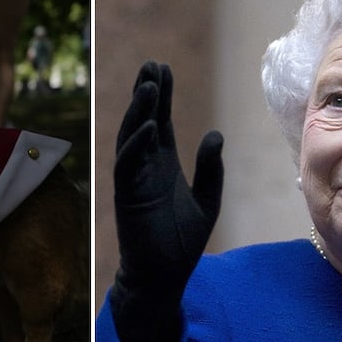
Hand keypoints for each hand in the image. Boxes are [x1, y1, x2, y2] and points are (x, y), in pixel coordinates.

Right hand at [109, 62, 223, 341]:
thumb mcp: (206, 202)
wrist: (163, 277)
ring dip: (139, 112)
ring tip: (149, 86)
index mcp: (163, 166)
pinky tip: (148, 126)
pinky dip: (136, 145)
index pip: (160, 123)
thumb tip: (213, 134)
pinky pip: (128, 166)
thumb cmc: (181, 243)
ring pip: (132, 138)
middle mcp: (146, 168)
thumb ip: (210, 170)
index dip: (161, 96)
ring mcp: (134, 181)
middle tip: (152, 64)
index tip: (163, 69)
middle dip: (147, 94)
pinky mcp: (128, 198)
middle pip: (143, 122)